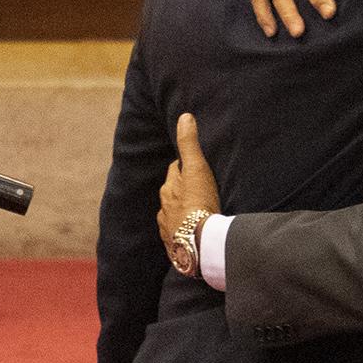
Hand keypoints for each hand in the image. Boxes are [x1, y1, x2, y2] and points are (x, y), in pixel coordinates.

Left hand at [158, 112, 221, 255]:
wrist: (198, 243)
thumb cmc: (199, 202)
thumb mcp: (196, 168)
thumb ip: (189, 144)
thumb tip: (184, 116)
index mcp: (169, 188)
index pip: (175, 170)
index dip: (184, 166)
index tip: (193, 165)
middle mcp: (164, 208)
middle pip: (173, 193)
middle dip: (182, 189)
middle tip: (198, 187)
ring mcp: (168, 228)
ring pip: (174, 214)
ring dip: (183, 211)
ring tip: (197, 212)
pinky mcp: (175, 246)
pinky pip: (178, 234)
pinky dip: (185, 230)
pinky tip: (193, 233)